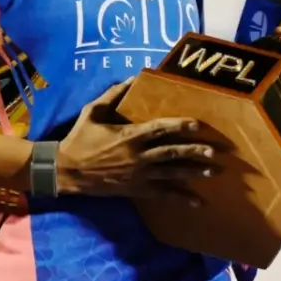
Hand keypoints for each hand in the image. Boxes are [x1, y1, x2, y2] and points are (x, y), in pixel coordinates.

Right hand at [56, 78, 218, 205]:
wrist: (66, 171)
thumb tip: (131, 78)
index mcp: (129, 136)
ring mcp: (138, 175)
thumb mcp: (93, 112)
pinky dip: (181, 198)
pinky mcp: (136, 190)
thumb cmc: (79, 139)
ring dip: (194, 172)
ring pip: (171, 173)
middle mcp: (138, 156)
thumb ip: (112, 95)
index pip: (160, 129)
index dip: (180, 125)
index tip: (197, 124)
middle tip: (214, 152)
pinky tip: (197, 202)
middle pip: (172, 153)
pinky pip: (162, 195)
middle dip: (194, 152)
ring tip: (214, 172)